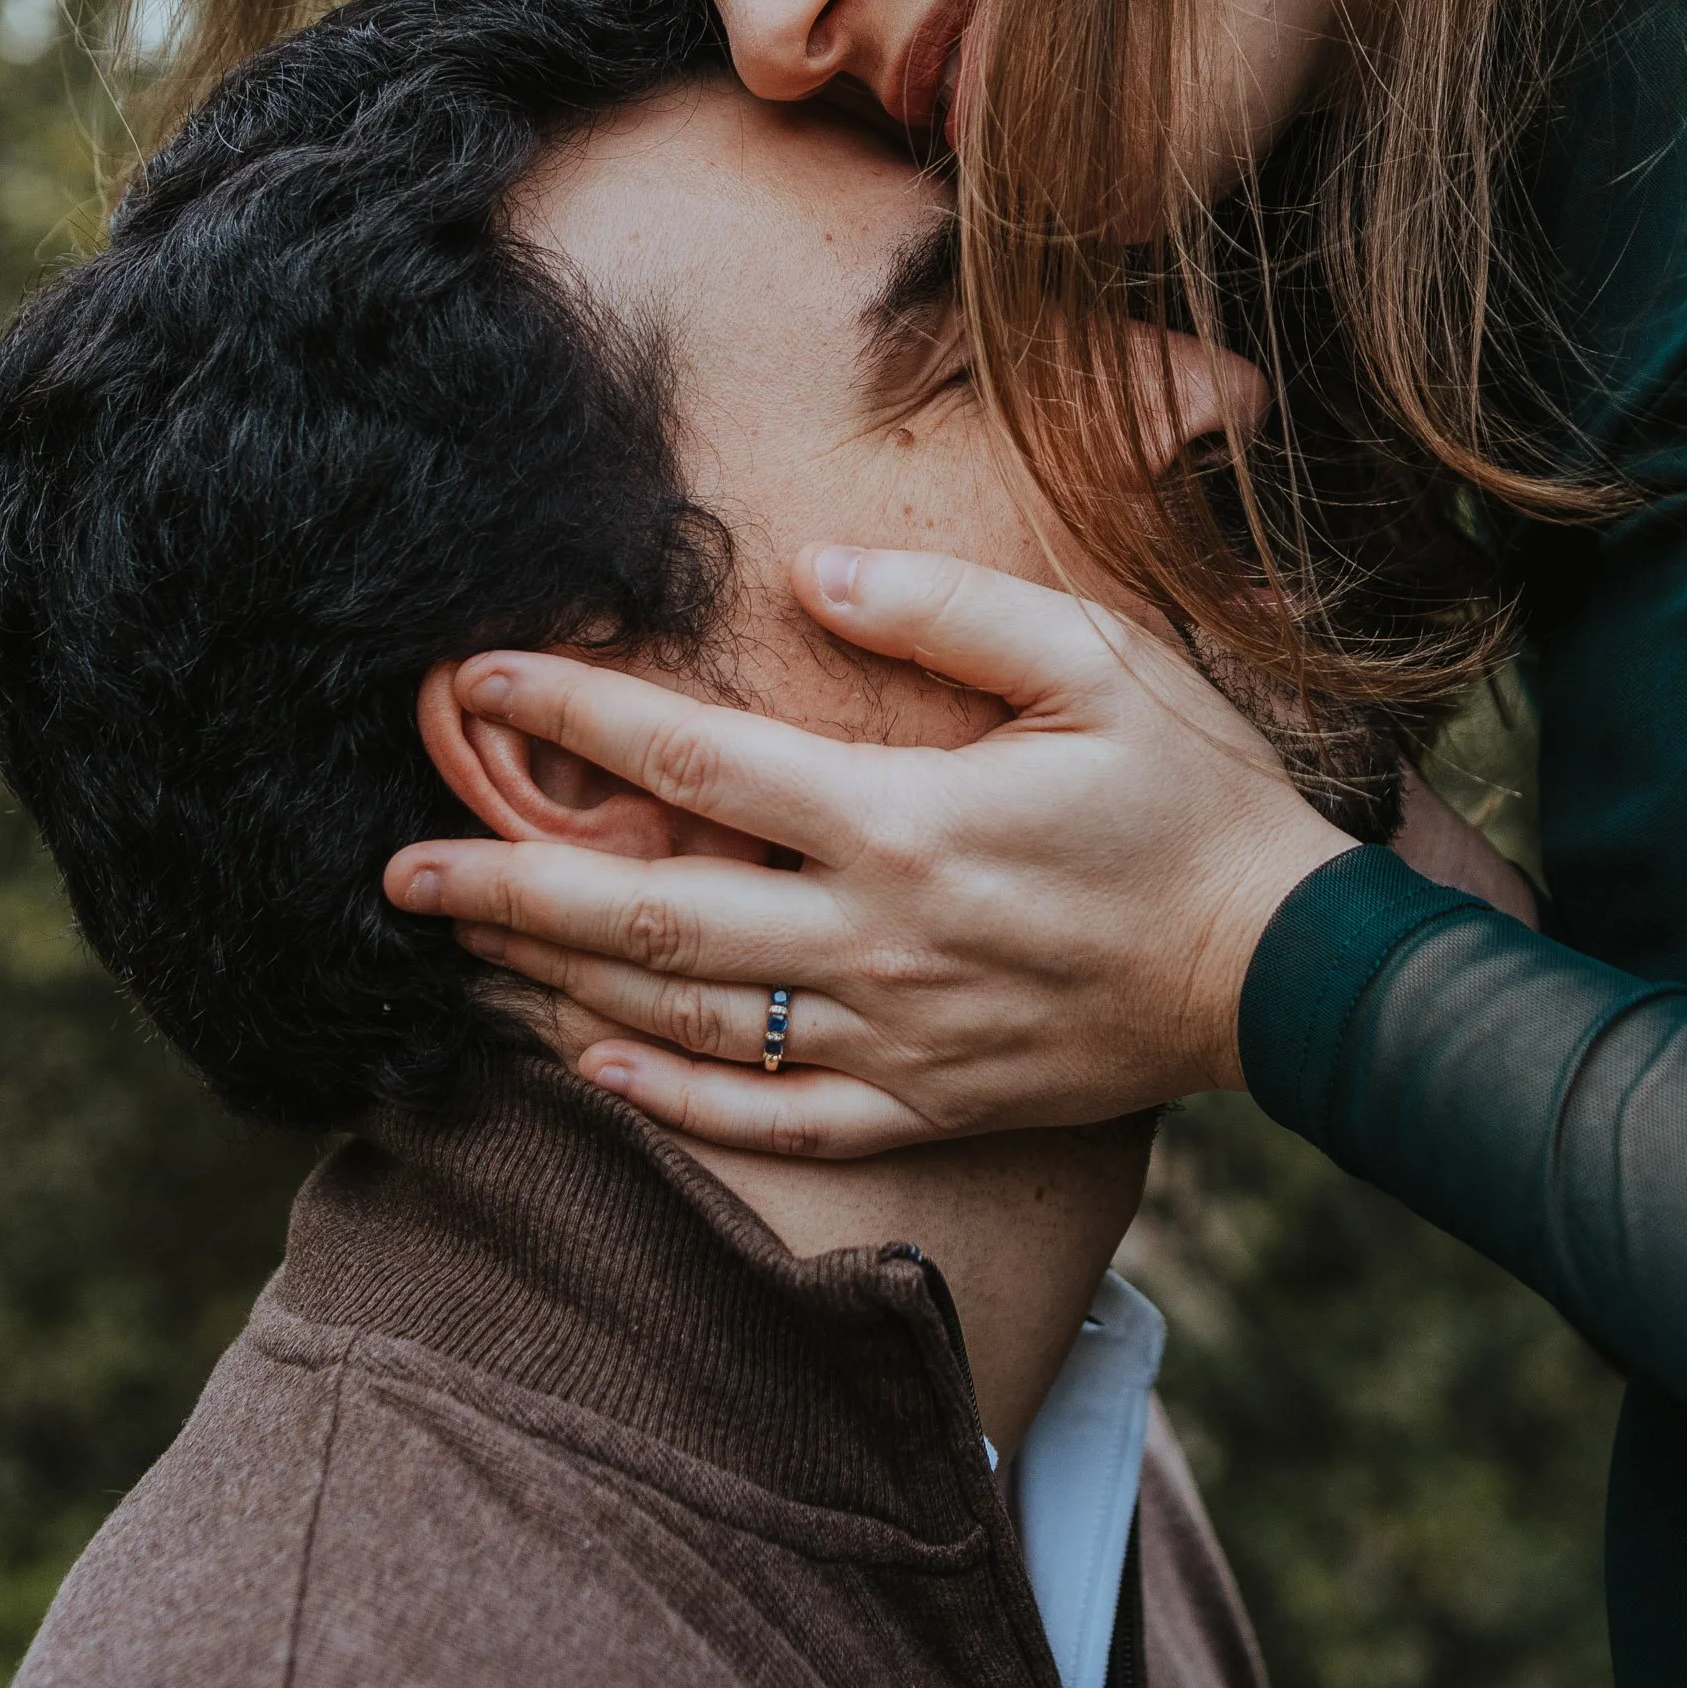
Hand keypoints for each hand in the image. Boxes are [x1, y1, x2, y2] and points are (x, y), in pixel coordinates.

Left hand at [383, 546, 1354, 1154]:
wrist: (1290, 970)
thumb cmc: (1199, 794)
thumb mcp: (1102, 658)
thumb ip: (951, 609)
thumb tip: (811, 566)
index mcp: (907, 818)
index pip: (699, 758)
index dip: (576, 716)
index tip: (476, 682)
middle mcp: (878, 939)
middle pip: (652, 912)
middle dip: (511, 886)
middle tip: (396, 868)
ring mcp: (895, 1038)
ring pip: (687, 1020)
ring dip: (558, 984)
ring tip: (457, 952)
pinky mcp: (925, 1107)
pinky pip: (770, 1121)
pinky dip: (667, 1102)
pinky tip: (586, 1068)